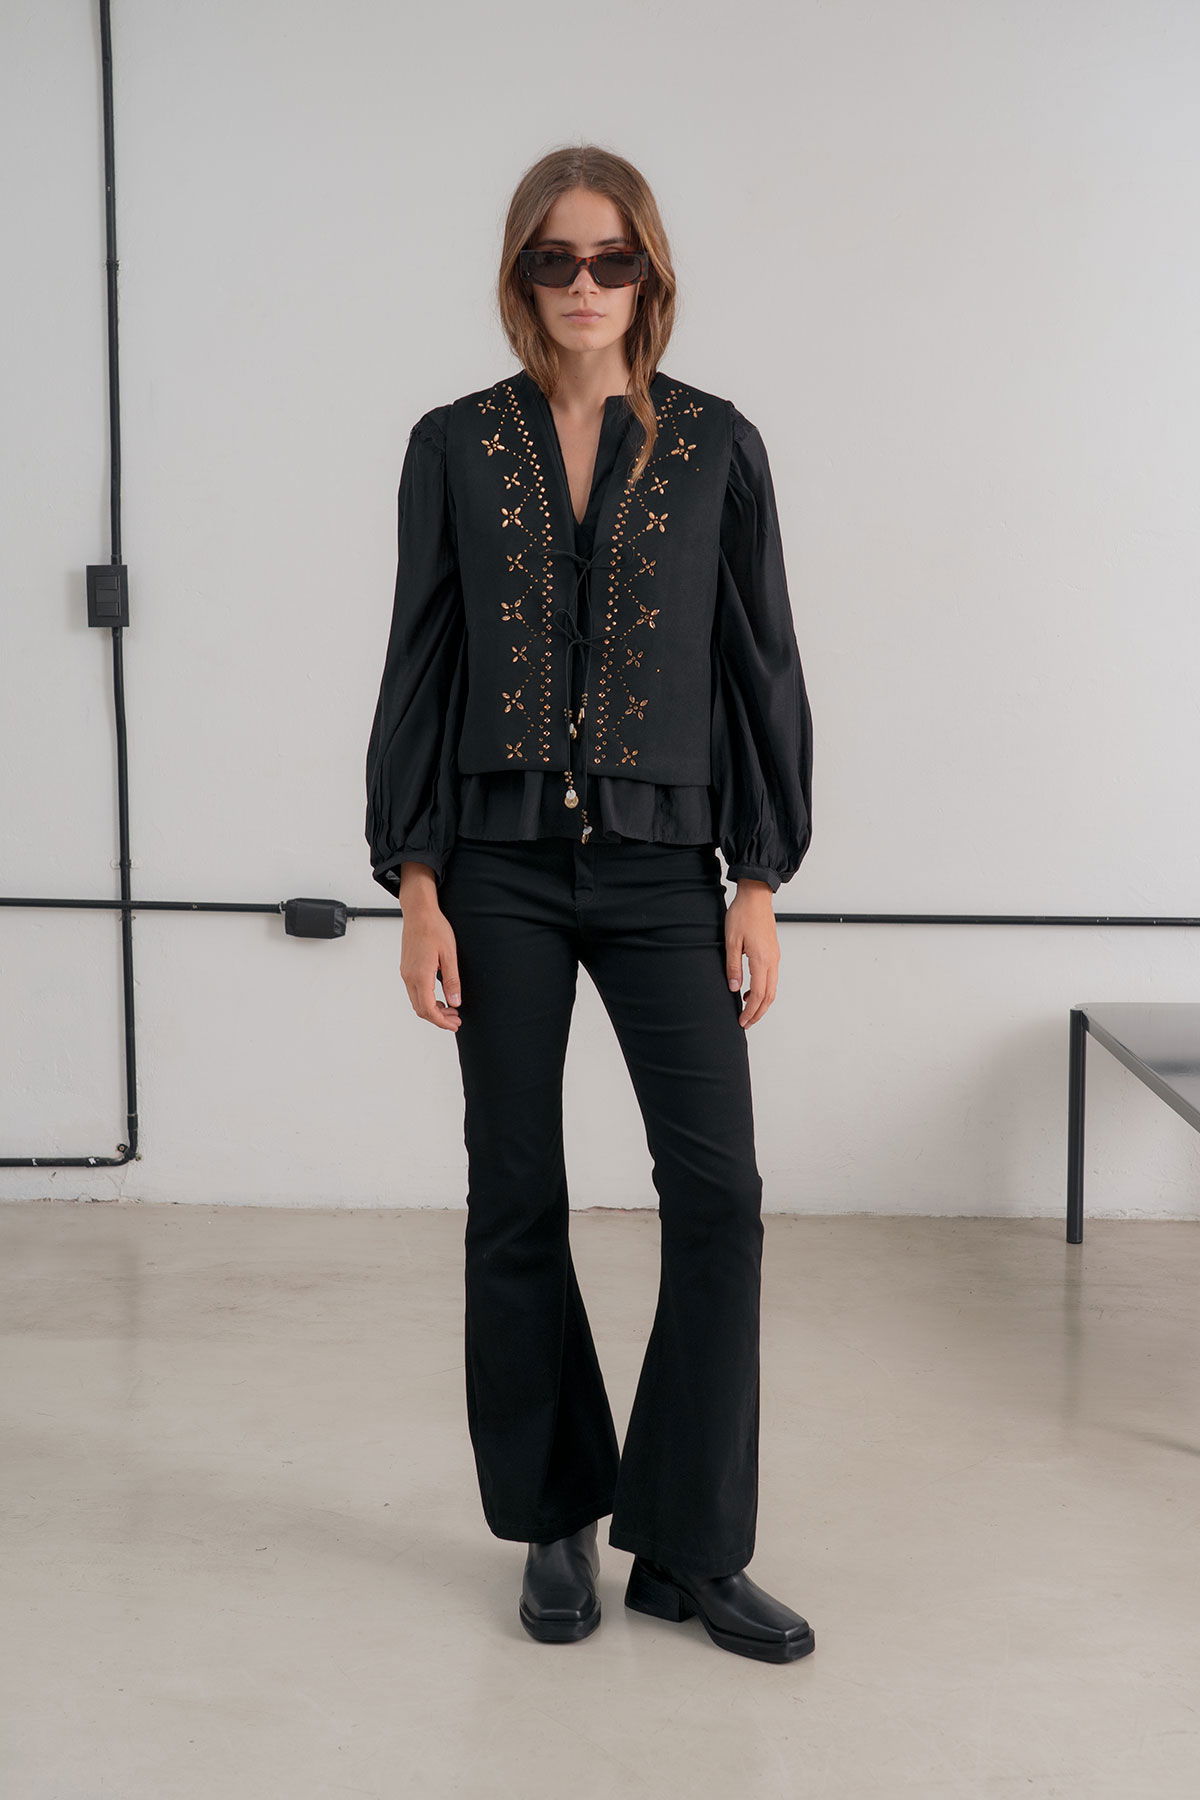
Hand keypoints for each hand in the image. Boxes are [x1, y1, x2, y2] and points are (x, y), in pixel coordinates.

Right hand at [398, 863, 461, 1030]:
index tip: (454, 1024)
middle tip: (456, 1019)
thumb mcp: (450, 955)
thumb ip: (452, 981)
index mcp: (420, 975)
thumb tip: (455, 1003)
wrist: (419, 912)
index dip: (441, 1021)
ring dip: (432, 1009)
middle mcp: (409, 976)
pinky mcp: (406, 968)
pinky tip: (440, 996)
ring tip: (451, 1009)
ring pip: (416, 1001)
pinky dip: (426, 999)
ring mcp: (406, 973)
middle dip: (438, 1018)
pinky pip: (414, 991)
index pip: (428, 1009)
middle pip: (421, 1009)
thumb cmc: (435, 929)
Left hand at [725, 881, 779, 1027]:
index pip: (759, 994)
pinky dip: (764, 990)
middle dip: (759, 1012)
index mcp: (761, 959)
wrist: (756, 896)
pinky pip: (772, 977)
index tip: (742, 1021)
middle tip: (746, 1023)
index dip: (751, 1011)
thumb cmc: (743, 914)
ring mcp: (775, 956)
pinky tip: (750, 991)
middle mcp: (772, 960)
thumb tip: (734, 988)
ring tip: (748, 1011)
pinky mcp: (773, 952)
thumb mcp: (731, 941)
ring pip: (772, 988)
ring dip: (762, 1002)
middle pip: (769, 995)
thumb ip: (733, 966)